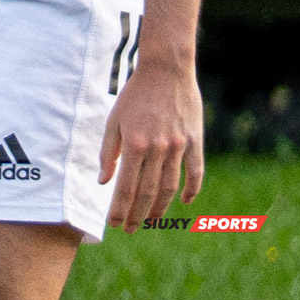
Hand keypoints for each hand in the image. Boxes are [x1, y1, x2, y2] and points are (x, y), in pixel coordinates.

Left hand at [100, 54, 204, 232]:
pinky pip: (196, 172)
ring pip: (170, 187)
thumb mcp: (113, 120)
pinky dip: (192, 189)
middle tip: (131, 229)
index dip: (120, 208)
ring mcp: (178, 146)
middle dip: (138, 214)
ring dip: (160, 206)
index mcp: (134, 144)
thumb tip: (103, 181)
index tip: (115, 224)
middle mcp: (157, 149)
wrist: (165, 71)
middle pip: (147, 192)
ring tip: (151, 219)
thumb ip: (108, 152)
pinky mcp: (195, 141)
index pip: (125, 186)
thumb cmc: (134, 95)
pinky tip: (185, 202)